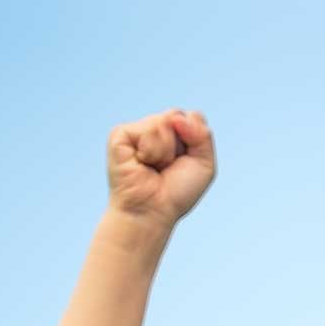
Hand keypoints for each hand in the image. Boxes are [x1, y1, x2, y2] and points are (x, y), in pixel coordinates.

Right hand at [106, 108, 216, 226]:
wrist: (153, 210)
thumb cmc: (176, 192)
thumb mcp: (204, 164)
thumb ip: (202, 134)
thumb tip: (176, 116)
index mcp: (173, 133)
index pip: (192, 117)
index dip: (195, 140)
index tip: (185, 162)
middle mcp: (154, 128)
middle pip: (178, 115)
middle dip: (181, 145)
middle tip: (168, 166)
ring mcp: (137, 130)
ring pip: (163, 122)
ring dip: (166, 151)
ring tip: (154, 166)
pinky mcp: (120, 134)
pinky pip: (148, 129)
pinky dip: (151, 151)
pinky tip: (141, 163)